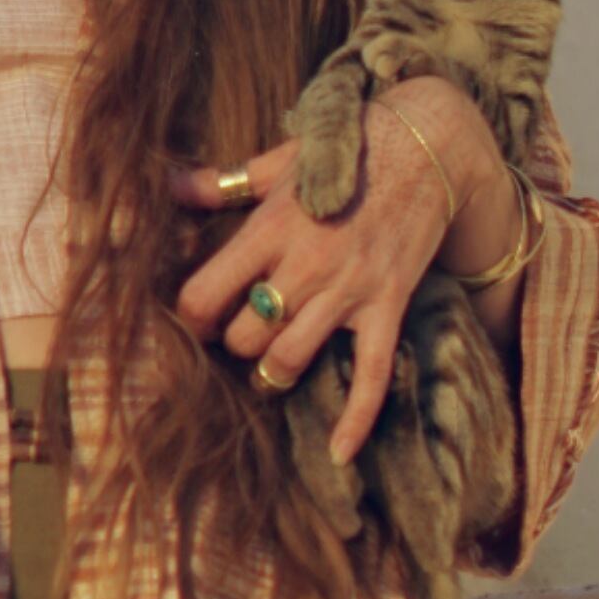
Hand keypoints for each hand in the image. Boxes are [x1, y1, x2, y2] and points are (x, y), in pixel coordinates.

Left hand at [171, 77, 519, 470]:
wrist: (429, 144)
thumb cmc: (350, 148)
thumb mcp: (282, 161)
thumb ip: (225, 182)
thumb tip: (169, 185)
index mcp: (270, 229)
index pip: (205, 296)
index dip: (192, 317)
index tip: (197, 318)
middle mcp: (304, 266)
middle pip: (244, 337)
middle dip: (235, 344)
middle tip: (240, 337)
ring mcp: (348, 291)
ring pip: (288, 360)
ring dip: (272, 373)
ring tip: (269, 368)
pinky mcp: (387, 307)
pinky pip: (371, 377)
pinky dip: (355, 421)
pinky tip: (339, 453)